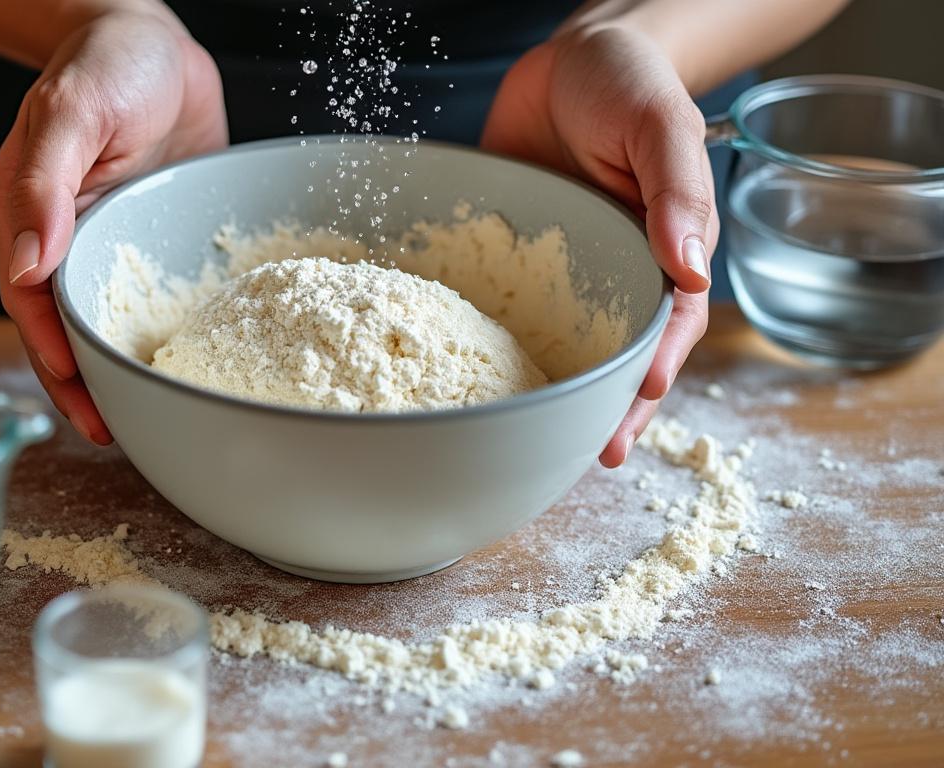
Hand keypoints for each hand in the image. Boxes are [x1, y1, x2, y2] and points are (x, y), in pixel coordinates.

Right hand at [0, 11, 226, 443]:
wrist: (153, 40)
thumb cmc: (105, 63)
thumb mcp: (70, 113)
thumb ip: (42, 183)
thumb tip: (24, 266)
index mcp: (28, 217)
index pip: (33, 305)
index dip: (53, 357)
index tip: (81, 401)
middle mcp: (64, 240)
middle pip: (65, 328)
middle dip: (82, 385)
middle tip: (112, 434)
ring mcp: (108, 243)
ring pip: (107, 321)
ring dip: (117, 371)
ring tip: (144, 419)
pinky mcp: (149, 240)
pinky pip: (151, 295)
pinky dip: (158, 333)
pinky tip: (186, 364)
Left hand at [481, 24, 715, 467]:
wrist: (566, 56)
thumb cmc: (629, 82)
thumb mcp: (661, 126)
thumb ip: (677, 192)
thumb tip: (690, 268)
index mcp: (664, 249)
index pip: (669, 322)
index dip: (656, 366)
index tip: (639, 403)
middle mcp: (614, 269)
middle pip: (617, 351)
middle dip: (611, 406)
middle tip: (597, 454)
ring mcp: (561, 269)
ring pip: (561, 343)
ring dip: (555, 392)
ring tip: (539, 442)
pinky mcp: (511, 255)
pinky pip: (503, 303)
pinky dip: (494, 344)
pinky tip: (472, 376)